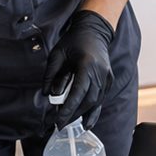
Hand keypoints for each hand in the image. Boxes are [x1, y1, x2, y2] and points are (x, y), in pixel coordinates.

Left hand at [43, 9, 114, 127]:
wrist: (94, 31)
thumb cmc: (74, 41)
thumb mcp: (57, 54)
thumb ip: (51, 74)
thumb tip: (47, 95)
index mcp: (87, 65)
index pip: (77, 93)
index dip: (68, 110)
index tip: (58, 121)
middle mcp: (100, 73)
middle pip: (88, 101)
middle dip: (73, 115)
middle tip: (59, 124)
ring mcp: (107, 77)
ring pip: (95, 102)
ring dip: (82, 114)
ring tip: (69, 123)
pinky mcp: (109, 80)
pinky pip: (101, 99)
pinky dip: (93, 111)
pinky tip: (86, 122)